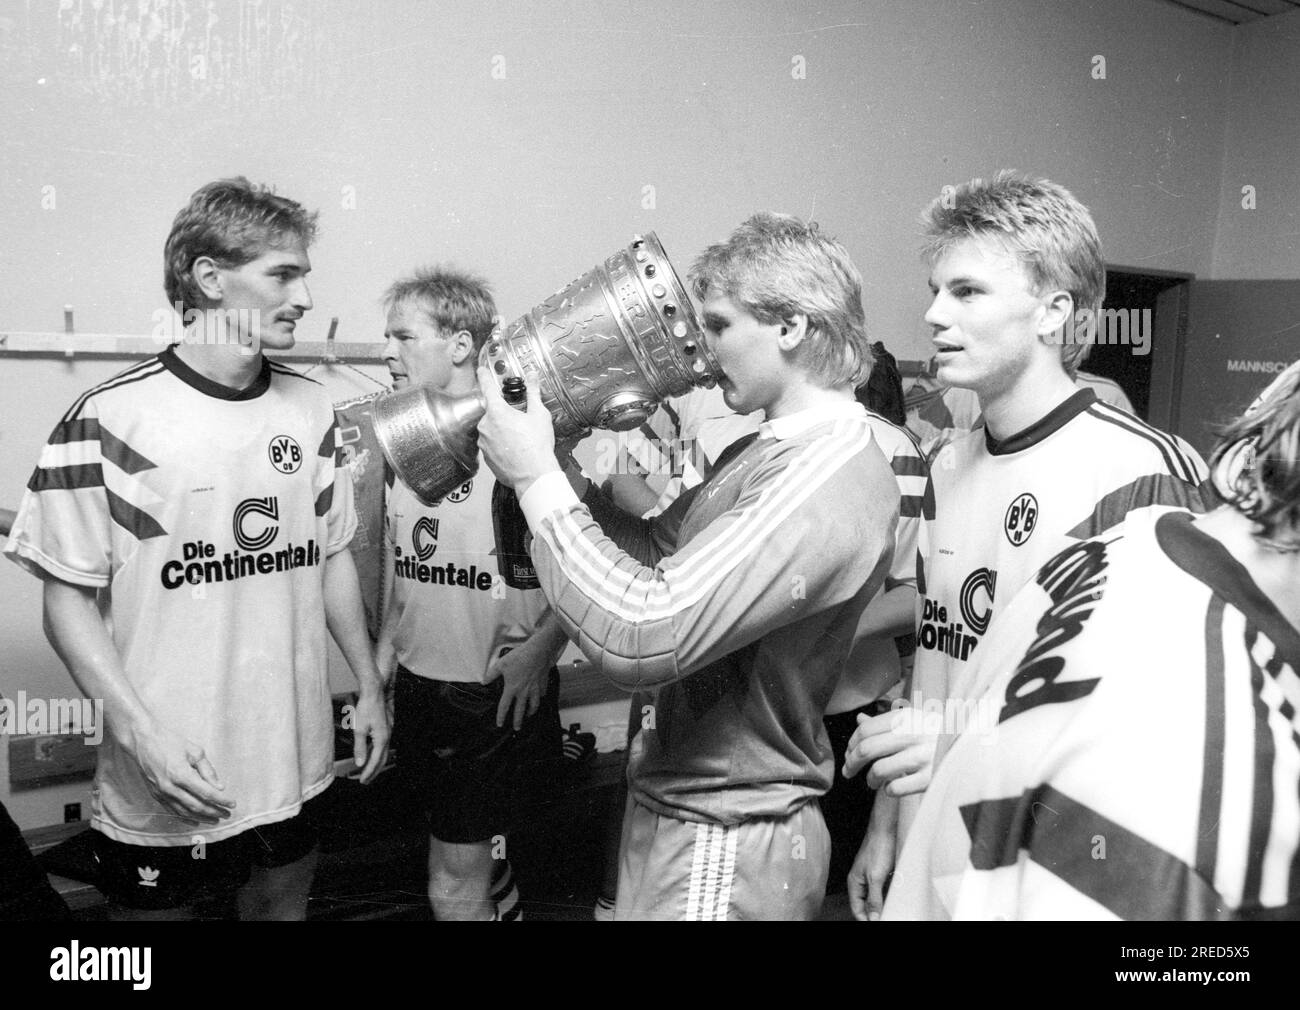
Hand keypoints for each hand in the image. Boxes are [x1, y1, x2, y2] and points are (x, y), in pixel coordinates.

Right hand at [126, 720, 233, 824]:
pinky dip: (185, 818)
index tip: (232, 804)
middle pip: (197, 806)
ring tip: (215, 820)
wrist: (142, 741)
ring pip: (184, 812)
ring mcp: (161, 793)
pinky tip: (195, 821)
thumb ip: (208, 770)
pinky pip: (172, 811)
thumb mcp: (194, 751)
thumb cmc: (169, 741)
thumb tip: (219, 787)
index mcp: (181, 774)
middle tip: (227, 814)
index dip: (221, 800)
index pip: (207, 793)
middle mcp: (170, 787)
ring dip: (202, 818)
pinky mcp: (155, 795)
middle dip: (214, 812)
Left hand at [350, 689, 390, 783]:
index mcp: (382, 739)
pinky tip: (370, 753)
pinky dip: (376, 753)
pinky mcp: (386, 727)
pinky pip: (382, 745)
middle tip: (366, 780)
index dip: (369, 772)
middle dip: (374, 771)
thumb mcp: (359, 729)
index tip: (363, 780)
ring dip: (375, 762)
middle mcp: (387, 736)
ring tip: (367, 770)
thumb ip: (360, 748)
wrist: (374, 692)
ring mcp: (388, 732)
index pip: (375, 761)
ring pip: (383, 752)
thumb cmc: (366, 708)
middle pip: (382, 759)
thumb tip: (360, 763)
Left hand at [475, 365, 560, 494]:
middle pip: (492, 411)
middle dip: (504, 413)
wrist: (533, 475)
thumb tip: (532, 377)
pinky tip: (516, 448)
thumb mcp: (539, 414)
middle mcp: (485, 425)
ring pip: (492, 429)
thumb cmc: (537, 446)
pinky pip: (492, 444)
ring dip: (503, 429)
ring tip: (521, 438)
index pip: (487, 388)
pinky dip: (501, 444)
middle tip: (520, 420)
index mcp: (497, 411)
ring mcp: (483, 442)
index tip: (481, 370)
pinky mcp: (486, 457)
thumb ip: (533, 392)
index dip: (484, 376)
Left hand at [492, 640, 550, 731]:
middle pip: (520, 710)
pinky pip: (542, 694)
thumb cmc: (519, 657)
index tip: (500, 724)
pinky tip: (539, 698)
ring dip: (531, 712)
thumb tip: (484, 682)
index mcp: (512, 688)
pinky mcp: (543, 684)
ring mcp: (535, 689)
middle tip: (517, 728)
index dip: (501, 716)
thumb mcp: (501, 664)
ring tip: (529, 715)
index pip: (504, 706)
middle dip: (518, 721)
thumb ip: (491, 674)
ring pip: (534, 705)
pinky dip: (540, 698)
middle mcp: (524, 692)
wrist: (538, 652)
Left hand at [842, 705, 937, 796]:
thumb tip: (859, 719)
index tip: (848, 755)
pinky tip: (892, 787)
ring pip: (878, 770)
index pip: (864, 730)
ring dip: (870, 780)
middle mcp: (913, 734)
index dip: (850, 745)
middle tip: (849, 772)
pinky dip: (888, 790)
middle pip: (866, 749)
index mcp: (906, 717)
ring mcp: (923, 756)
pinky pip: (895, 788)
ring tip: (873, 782)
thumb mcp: (914, 721)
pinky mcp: (930, 778)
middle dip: (851, 764)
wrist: (974, 750)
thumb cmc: (936, 735)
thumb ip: (885, 722)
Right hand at [848, 795, 896, 921]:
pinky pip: (886, 889)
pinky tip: (898, 897)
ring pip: (878, 897)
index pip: (857, 909)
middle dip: (876, 913)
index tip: (879, 923)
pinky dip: (891, 894)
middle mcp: (862, 881)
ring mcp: (873, 876)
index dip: (866, 919)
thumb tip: (872, 919)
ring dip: (885, 904)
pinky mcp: (883, 872)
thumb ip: (874, 899)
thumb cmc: (878, 848)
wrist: (887, 828)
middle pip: (867, 905)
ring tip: (895, 910)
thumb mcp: (876, 877)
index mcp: (855, 883)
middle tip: (889, 916)